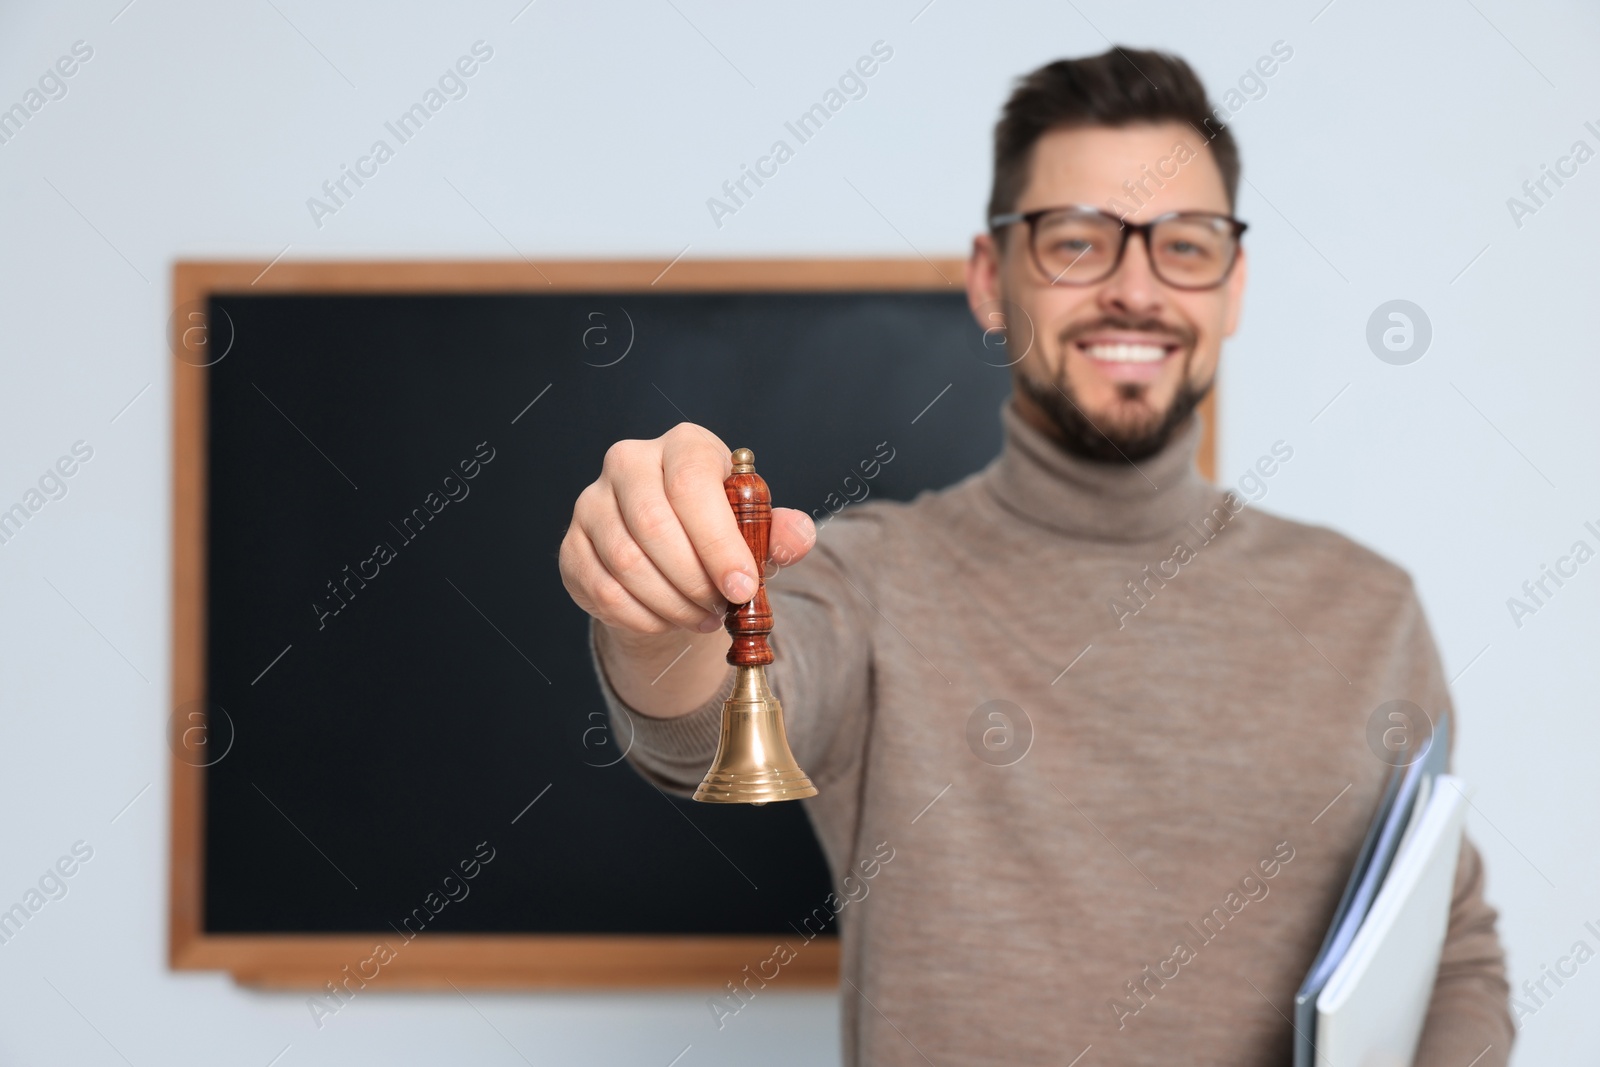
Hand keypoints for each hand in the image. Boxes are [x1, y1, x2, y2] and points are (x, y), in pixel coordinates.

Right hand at [560, 422, 816, 635]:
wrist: (673, 558)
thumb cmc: (719, 534)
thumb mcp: (757, 531)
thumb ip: (782, 532)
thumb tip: (797, 537)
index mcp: (683, 445)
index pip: (690, 484)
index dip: (718, 542)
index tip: (742, 587)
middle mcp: (629, 462)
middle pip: (653, 525)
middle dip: (695, 580)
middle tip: (722, 609)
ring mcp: (592, 503)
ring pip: (626, 562)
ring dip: (672, 603)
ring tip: (702, 616)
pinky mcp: (572, 545)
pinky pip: (603, 590)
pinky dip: (643, 616)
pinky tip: (669, 619)